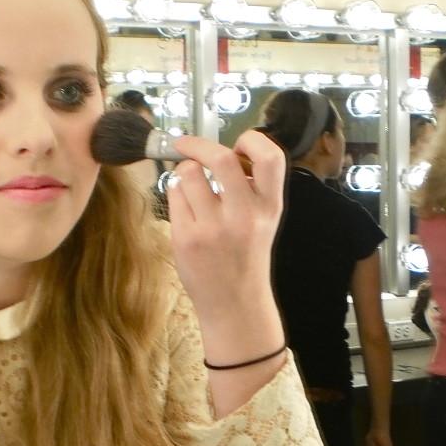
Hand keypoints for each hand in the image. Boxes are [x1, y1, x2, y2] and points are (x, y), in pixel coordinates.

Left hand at [167, 131, 286, 368]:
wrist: (235, 304)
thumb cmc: (246, 257)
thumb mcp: (264, 221)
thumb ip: (250, 188)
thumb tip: (219, 153)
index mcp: (269, 207)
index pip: (271, 158)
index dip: (252, 140)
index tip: (237, 143)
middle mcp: (244, 215)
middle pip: (221, 158)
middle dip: (198, 144)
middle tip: (187, 144)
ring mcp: (214, 227)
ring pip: (189, 173)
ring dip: (185, 172)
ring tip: (191, 188)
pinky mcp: (187, 238)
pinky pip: (174, 195)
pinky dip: (176, 194)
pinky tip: (185, 210)